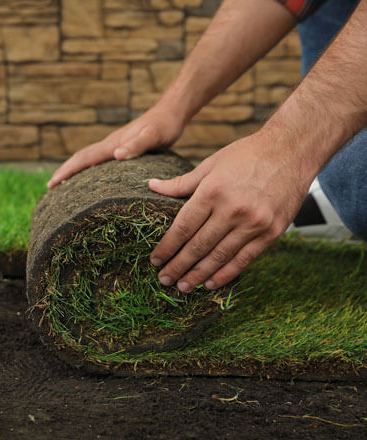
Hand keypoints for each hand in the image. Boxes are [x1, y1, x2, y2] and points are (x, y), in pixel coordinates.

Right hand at [47, 106, 184, 188]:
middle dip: (64, 171)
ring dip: (74, 170)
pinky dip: (88, 168)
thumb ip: (136, 145)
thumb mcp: (154, 137)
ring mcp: (114, 145)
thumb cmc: (164, 126)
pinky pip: (99, 160)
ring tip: (64, 185)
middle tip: (50, 187)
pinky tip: (91, 177)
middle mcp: (110, 144)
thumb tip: (117, 155)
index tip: (51, 183)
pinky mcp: (122, 148)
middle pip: (81, 158)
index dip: (66, 171)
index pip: (84, 158)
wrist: (171, 111)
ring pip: (88, 159)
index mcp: (112, 144)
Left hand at [148, 133, 310, 291]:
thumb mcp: (210, 164)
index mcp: (212, 192)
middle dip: (178, 266)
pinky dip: (226, 273)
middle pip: (198, 246)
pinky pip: (245, 259)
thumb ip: (181, 183)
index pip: (183, 227)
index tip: (155, 260)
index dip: (167, 247)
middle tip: (164, 279)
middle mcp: (232, 210)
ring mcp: (254, 223)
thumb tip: (151, 186)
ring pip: (219, 256)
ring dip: (198, 274)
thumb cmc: (247, 154)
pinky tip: (211, 283)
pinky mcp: (272, 232)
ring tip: (183, 286)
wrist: (292, 150)